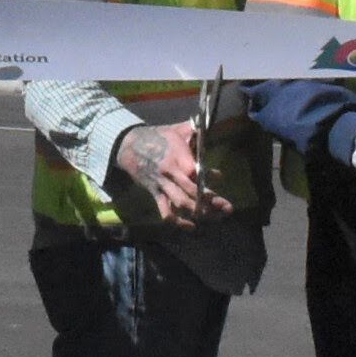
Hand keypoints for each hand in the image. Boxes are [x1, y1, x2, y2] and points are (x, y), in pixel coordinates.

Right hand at [114, 120, 230, 225]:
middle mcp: (169, 173)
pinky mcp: (155, 194)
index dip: (208, 176)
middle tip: (227, 208)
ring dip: (199, 211)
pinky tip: (191, 226)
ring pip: (182, 203)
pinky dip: (178, 221)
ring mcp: (162, 185)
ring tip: (216, 217)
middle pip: (192, 191)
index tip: (218, 177)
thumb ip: (194, 133)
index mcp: (176, 156)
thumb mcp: (175, 130)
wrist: (128, 146)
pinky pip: (165, 211)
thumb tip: (207, 133)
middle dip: (211, 201)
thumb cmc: (156, 137)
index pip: (194, 170)